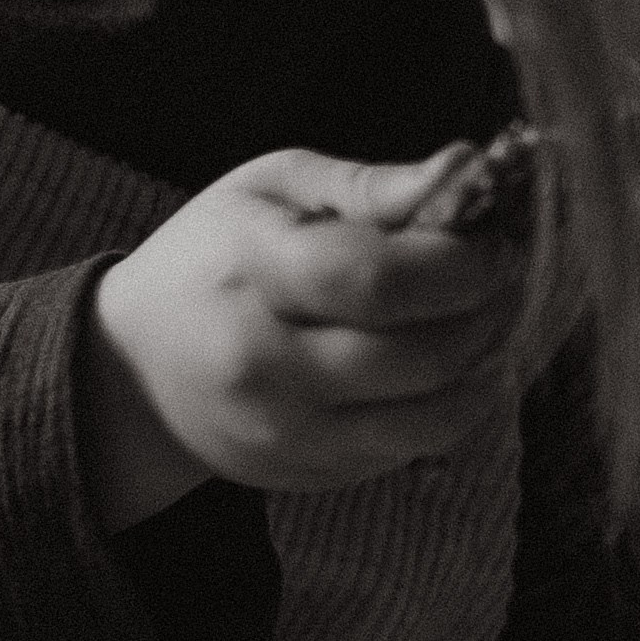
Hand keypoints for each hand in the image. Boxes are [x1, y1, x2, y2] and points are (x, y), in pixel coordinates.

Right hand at [80, 146, 522, 528]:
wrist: (135, 366)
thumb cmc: (215, 256)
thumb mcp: (274, 190)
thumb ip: (371, 186)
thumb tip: (468, 166)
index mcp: (253, 273)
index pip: (378, 282)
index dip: (460, 266)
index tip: (495, 244)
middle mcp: (264, 366)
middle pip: (418, 356)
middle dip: (486, 314)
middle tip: (504, 279)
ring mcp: (286, 432)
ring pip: (428, 419)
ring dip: (484, 369)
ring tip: (488, 324)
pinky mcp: (307, 474)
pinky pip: (409, 448)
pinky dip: (449, 408)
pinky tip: (449, 368)